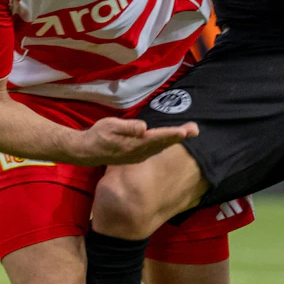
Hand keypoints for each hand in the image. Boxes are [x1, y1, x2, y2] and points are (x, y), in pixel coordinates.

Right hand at [76, 115, 197, 164]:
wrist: (87, 152)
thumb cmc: (98, 135)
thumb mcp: (110, 126)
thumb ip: (128, 128)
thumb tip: (144, 128)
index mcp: (134, 144)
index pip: (156, 138)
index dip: (171, 134)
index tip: (184, 132)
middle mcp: (139, 152)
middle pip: (163, 143)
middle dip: (179, 136)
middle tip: (195, 129)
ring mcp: (138, 156)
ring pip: (161, 147)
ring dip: (174, 139)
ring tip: (188, 131)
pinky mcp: (137, 157)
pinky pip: (155, 149)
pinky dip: (165, 143)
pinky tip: (172, 139)